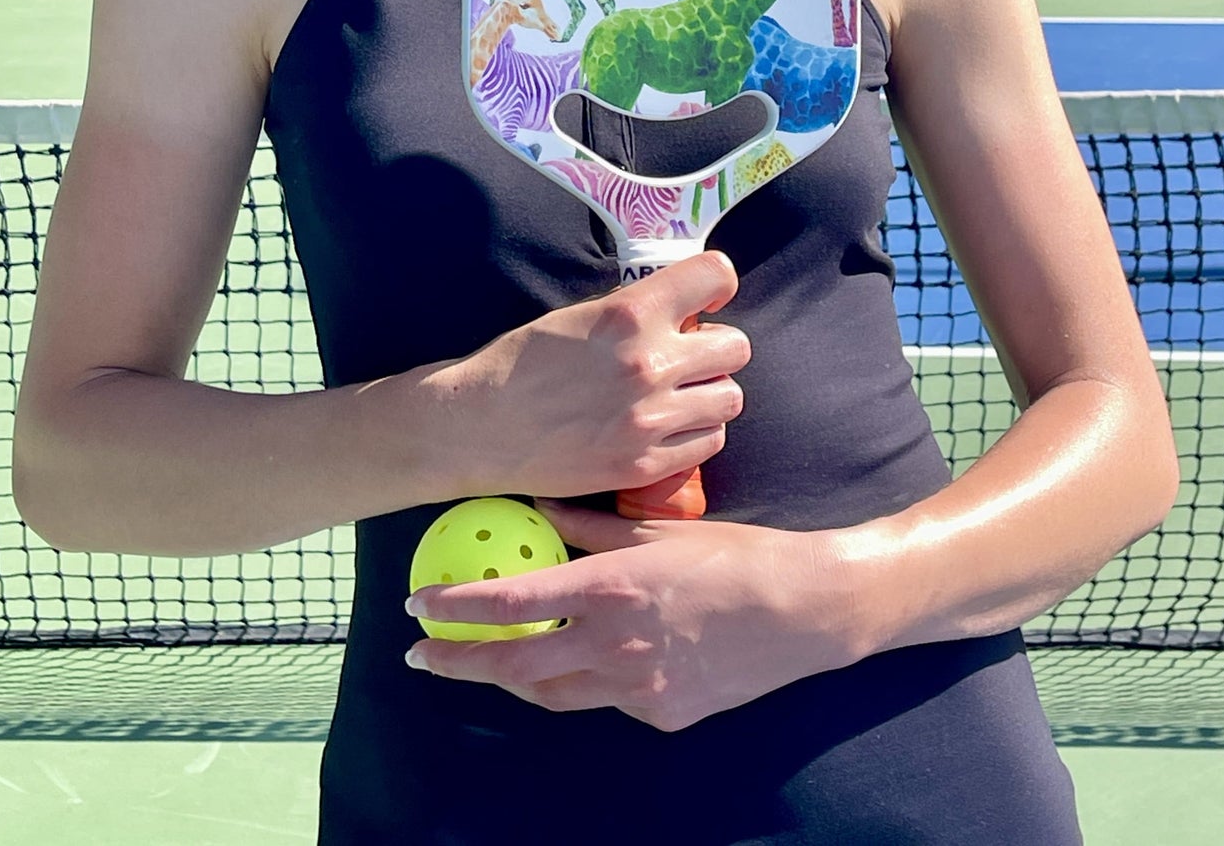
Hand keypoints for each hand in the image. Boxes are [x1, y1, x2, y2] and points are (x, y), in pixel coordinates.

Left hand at [404, 500, 857, 730]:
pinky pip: (605, 698)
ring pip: (553, 694)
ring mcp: (638, 687)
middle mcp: (616, 645)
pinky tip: (582, 660)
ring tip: (484, 662)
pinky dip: (583, 680)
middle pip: (515, 666)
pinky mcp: (662, 713)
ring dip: (511, 679)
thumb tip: (536, 509)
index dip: (458, 607)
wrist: (804, 612)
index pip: (513, 603)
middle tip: (421, 654)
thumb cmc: (733, 556)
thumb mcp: (656, 529)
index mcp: (611, 589)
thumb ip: (589, 524)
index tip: (419, 605)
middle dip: (460, 661)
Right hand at [430, 254, 749, 499]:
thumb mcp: (580, 315)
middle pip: (736, 346)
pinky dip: (695, 432)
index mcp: (630, 313)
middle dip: (716, 348)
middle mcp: (648, 362)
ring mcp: (649, 418)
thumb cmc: (522, 362)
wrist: (479, 426)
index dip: (716, 284)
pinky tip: (667, 427)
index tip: (706, 299)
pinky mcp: (644, 464)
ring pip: (730, 398)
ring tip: (679, 395)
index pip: (716, 275)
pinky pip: (709, 442)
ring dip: (709, 393)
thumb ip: (636, 311)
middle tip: (688, 357)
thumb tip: (682, 309)